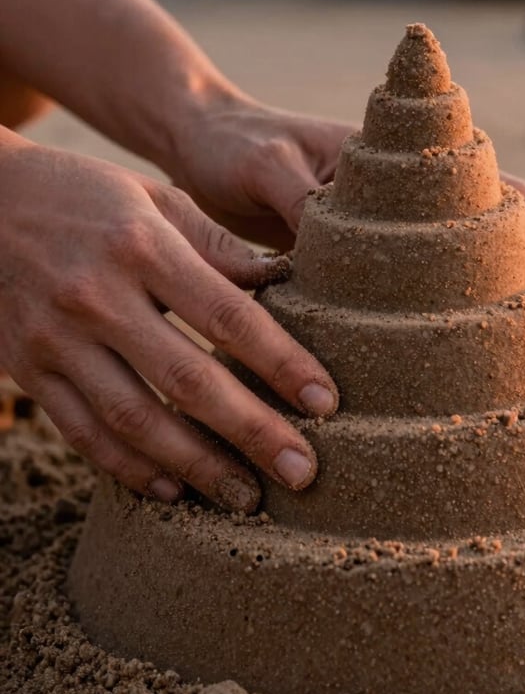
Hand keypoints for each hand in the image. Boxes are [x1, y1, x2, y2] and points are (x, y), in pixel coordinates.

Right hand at [0, 137, 338, 511]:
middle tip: (303, 472)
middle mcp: (97, 296)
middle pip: (186, 380)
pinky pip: (82, 434)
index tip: (326, 403)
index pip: (226, 316)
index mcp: (141, 246)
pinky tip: (174, 490)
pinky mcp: (27, 370)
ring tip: (247, 498)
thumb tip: (285, 283)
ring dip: (196, 467)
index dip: (281, 362)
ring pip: (134, 421)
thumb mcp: (154, 198)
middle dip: (251, 432)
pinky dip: (129, 468)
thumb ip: (217, 245)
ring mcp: (55, 339)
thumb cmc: (85, 195)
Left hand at [168, 93, 524, 326]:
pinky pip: (422, 297)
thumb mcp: (265, 167)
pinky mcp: (365, 269)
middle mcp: (410, 206)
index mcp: (403, 171)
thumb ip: (303, 199)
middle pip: (505, 237)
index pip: (496, 197)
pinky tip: (471, 365)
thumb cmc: (234, 147)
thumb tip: (344, 243)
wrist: (203, 142)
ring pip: (472, 271)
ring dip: (517, 305)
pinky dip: (455, 324)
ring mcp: (393, 238)